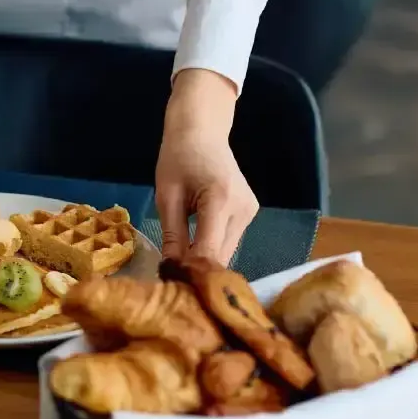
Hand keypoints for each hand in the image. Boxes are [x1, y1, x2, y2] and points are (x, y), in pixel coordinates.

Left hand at [155, 69, 258, 266]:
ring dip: (205, 264)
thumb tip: (170, 270)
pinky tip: (193, 255)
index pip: (208, 251)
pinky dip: (212, 251)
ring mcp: (250, 212)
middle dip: (198, 273)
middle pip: (221, 257)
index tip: (171, 288)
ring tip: (180, 272)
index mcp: (221, 200)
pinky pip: (229, 242)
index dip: (190, 272)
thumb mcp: (166, 197)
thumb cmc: (178, 157)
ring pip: (227, 253)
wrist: (202, 130)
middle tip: (172, 285)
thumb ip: (172, 235)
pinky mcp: (249, 213)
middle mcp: (243, 209)